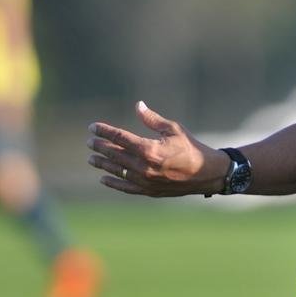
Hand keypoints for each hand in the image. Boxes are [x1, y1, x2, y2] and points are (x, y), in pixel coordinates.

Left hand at [87, 101, 226, 196]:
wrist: (206, 173)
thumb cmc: (190, 147)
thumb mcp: (173, 129)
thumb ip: (152, 119)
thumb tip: (138, 106)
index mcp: (149, 148)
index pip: (119, 137)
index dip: (104, 131)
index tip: (92, 127)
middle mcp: (144, 166)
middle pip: (115, 154)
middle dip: (100, 146)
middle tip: (90, 142)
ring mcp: (145, 180)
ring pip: (117, 171)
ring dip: (103, 164)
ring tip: (91, 159)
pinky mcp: (149, 191)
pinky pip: (126, 187)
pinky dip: (113, 183)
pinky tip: (104, 178)